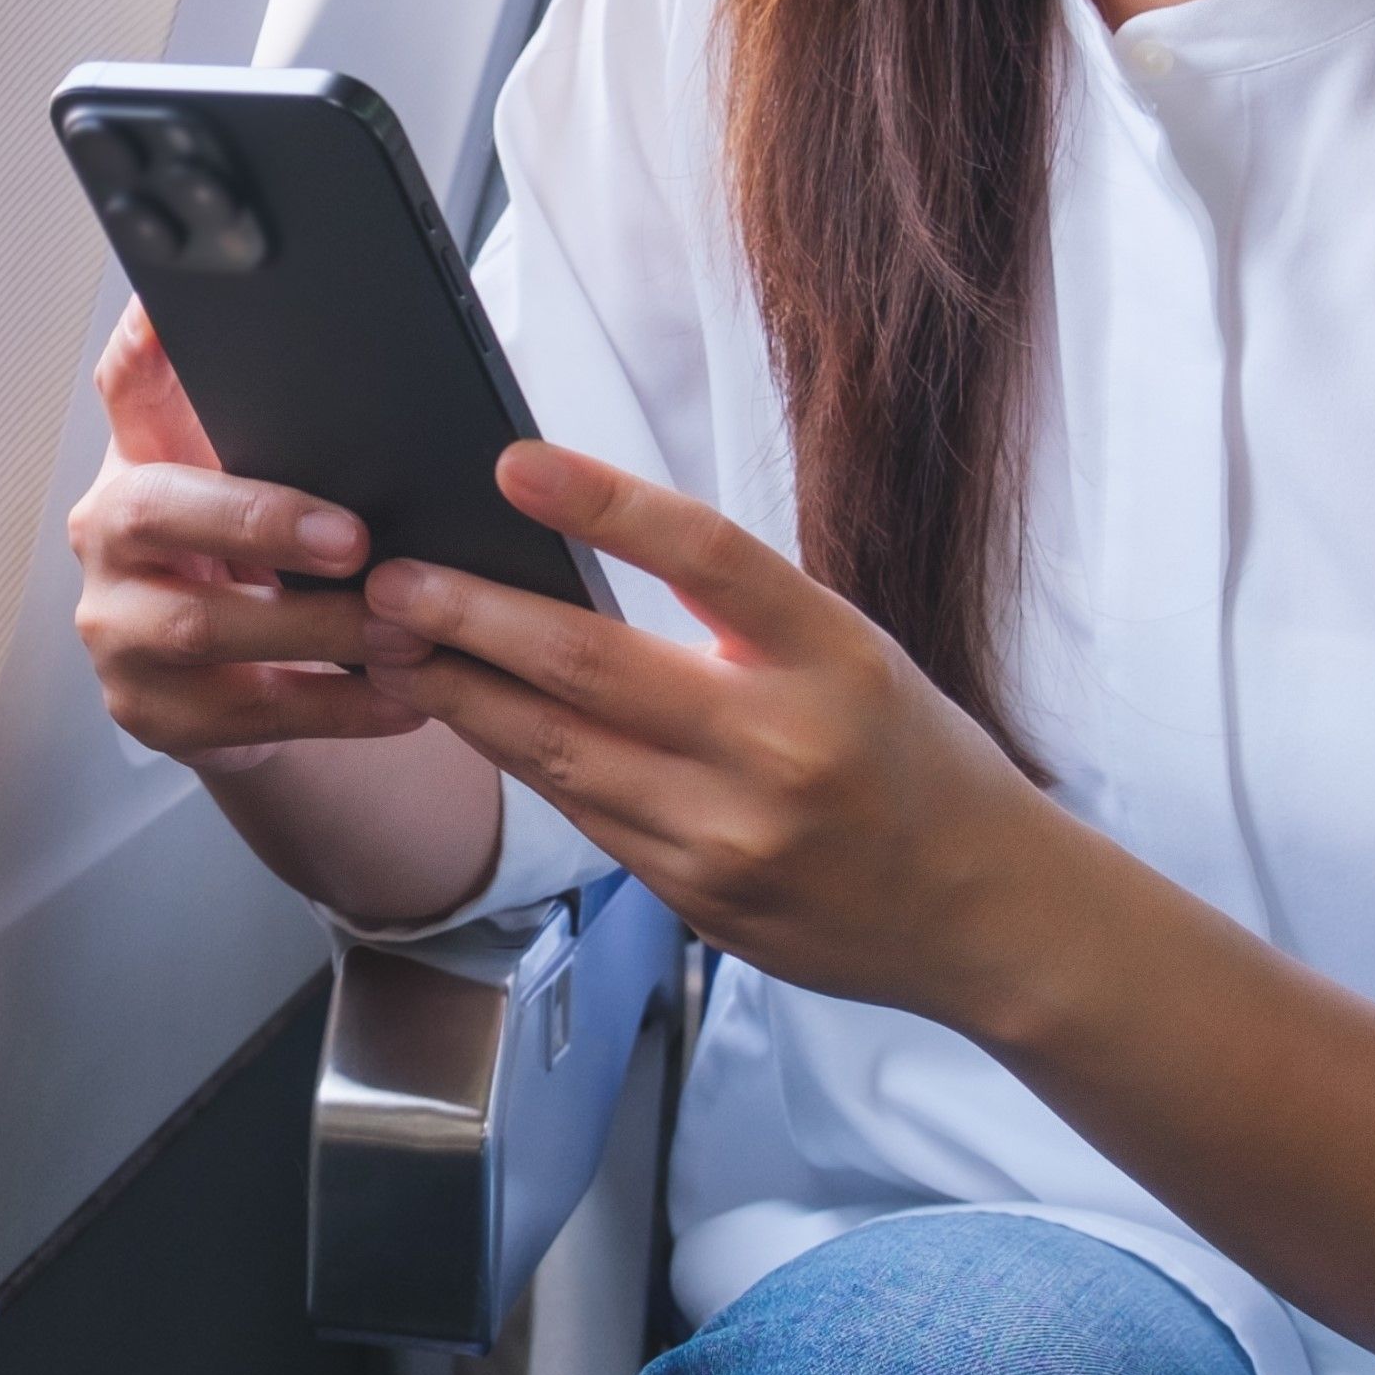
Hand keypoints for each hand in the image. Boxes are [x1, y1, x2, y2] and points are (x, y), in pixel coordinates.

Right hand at [62, 307, 428, 762]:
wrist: (227, 686)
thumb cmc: (251, 564)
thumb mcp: (254, 486)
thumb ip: (275, 423)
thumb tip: (336, 344)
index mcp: (138, 461)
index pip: (127, 383)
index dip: (146, 343)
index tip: (178, 310)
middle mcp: (105, 537)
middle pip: (154, 511)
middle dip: (258, 521)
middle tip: (355, 538)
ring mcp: (116, 629)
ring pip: (204, 626)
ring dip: (319, 629)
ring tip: (409, 629)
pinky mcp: (149, 710)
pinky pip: (246, 713)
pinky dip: (336, 708)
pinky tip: (403, 697)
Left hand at [349, 439, 1085, 1022]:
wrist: (986, 912)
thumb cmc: (912, 760)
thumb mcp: (849, 654)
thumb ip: (733, 617)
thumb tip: (579, 552)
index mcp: (833, 654)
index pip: (706, 554)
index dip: (603, 502)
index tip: (511, 462)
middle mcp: (781, 744)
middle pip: (591, 663)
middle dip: (468, 617)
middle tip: (389, 580)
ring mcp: (732, 833)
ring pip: (557, 751)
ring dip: (459, 694)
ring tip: (388, 646)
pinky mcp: (697, 897)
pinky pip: (582, 815)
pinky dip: (515, 760)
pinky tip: (465, 719)